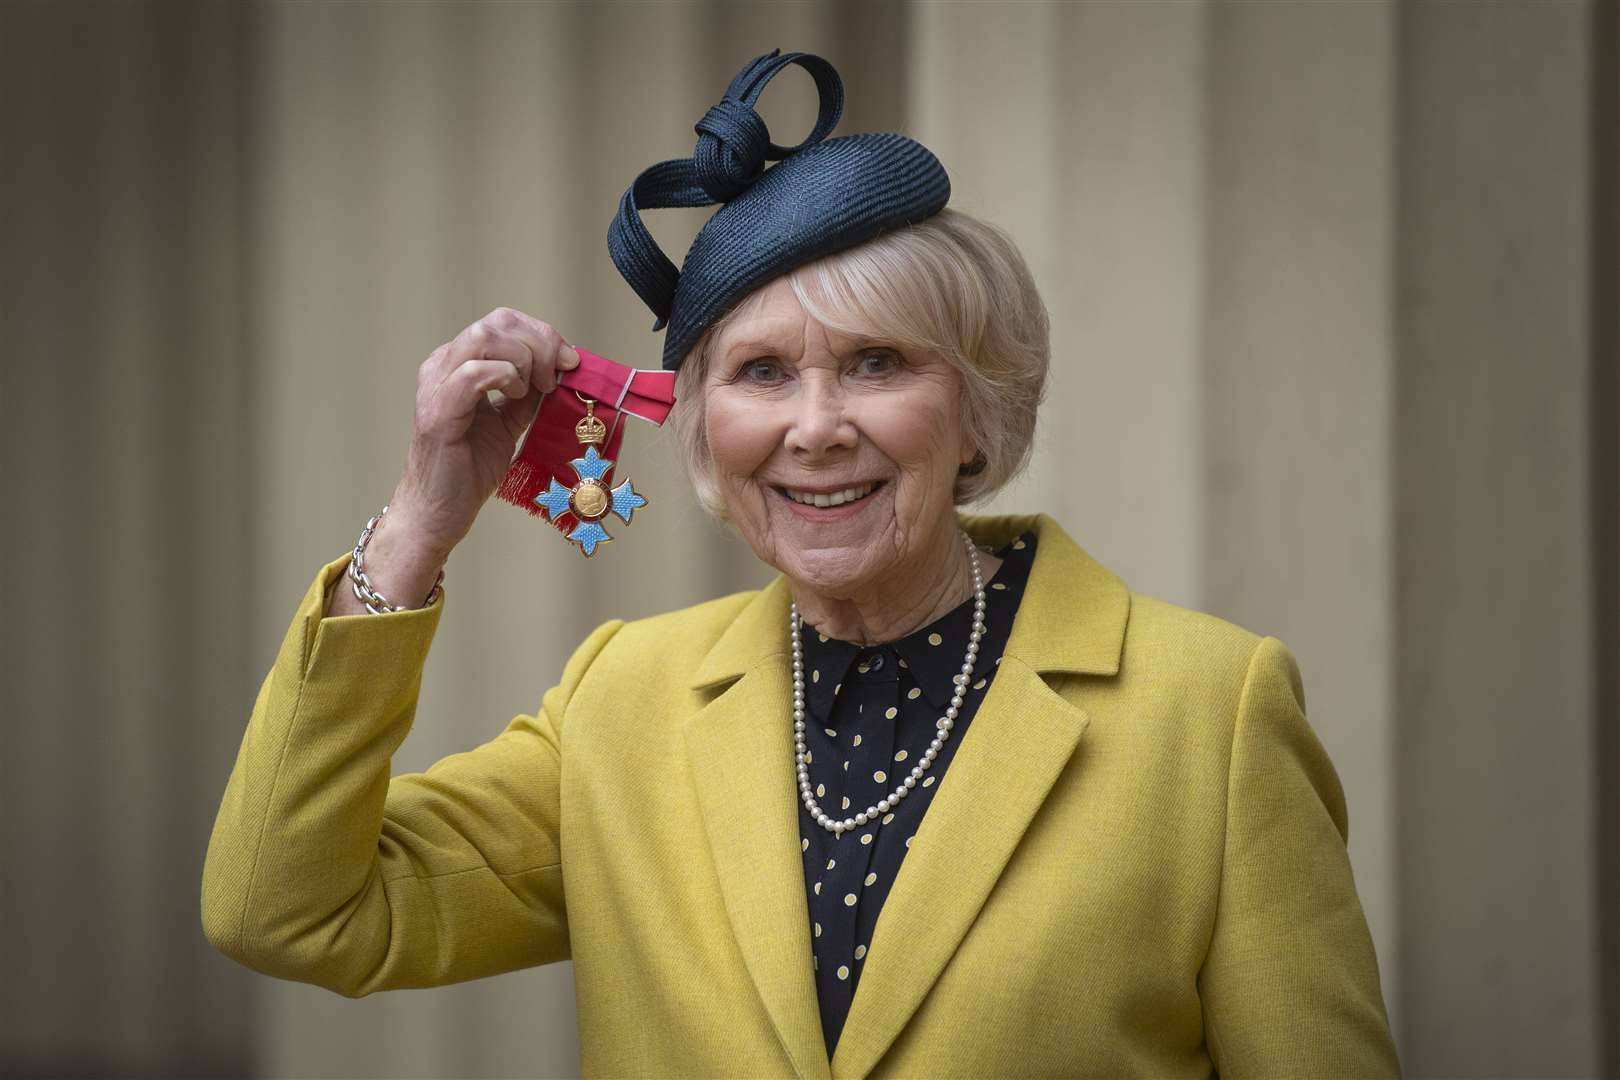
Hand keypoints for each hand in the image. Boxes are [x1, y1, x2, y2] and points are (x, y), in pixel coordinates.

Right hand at [386, 307, 580, 560]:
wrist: (439, 513)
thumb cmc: (469, 470)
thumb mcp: (509, 423)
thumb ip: (528, 395)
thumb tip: (561, 370)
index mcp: (457, 363)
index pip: (502, 323)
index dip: (543, 334)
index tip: (570, 361)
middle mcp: (442, 366)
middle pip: (497, 323)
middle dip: (540, 342)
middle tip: (557, 376)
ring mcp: (436, 386)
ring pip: (484, 338)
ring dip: (524, 359)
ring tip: (534, 389)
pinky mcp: (439, 412)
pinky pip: (473, 374)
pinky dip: (506, 377)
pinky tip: (517, 396)